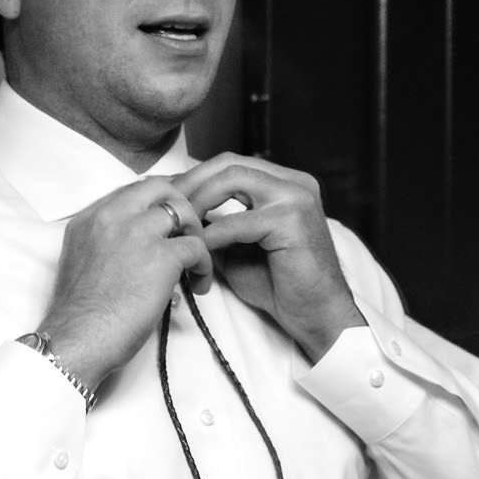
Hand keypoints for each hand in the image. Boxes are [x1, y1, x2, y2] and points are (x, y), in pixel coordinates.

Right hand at [41, 178, 213, 389]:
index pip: (131, 191)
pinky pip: (197, 246)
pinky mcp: (161, 256)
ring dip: (195, 233)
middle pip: (159, 187)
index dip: (156, 201)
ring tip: (194, 260)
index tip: (168, 217)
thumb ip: (105, 245)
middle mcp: (111, 217)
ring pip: (183, 210)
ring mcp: (136, 233)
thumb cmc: (78, 315)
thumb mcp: (81, 263)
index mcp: (88, 219)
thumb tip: (139, 253)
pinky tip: (197, 285)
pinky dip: (204, 266)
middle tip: (187, 230)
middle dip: (180, 204)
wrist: (78, 337)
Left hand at [172, 153, 365, 359]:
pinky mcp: (292, 221)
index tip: (165, 199)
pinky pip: (237, 221)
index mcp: (284, 183)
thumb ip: (214, 225)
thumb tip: (175, 217)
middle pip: (228, 164)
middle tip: (164, 209)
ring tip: (178, 227)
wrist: (315, 314)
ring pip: (232, 180)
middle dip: (190, 184)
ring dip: (197, 202)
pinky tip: (197, 250)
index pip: (229, 164)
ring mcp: (296, 197)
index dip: (193, 178)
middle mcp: (294, 182)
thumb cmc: (278, 283)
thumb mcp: (237, 246)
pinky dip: (211, 235)